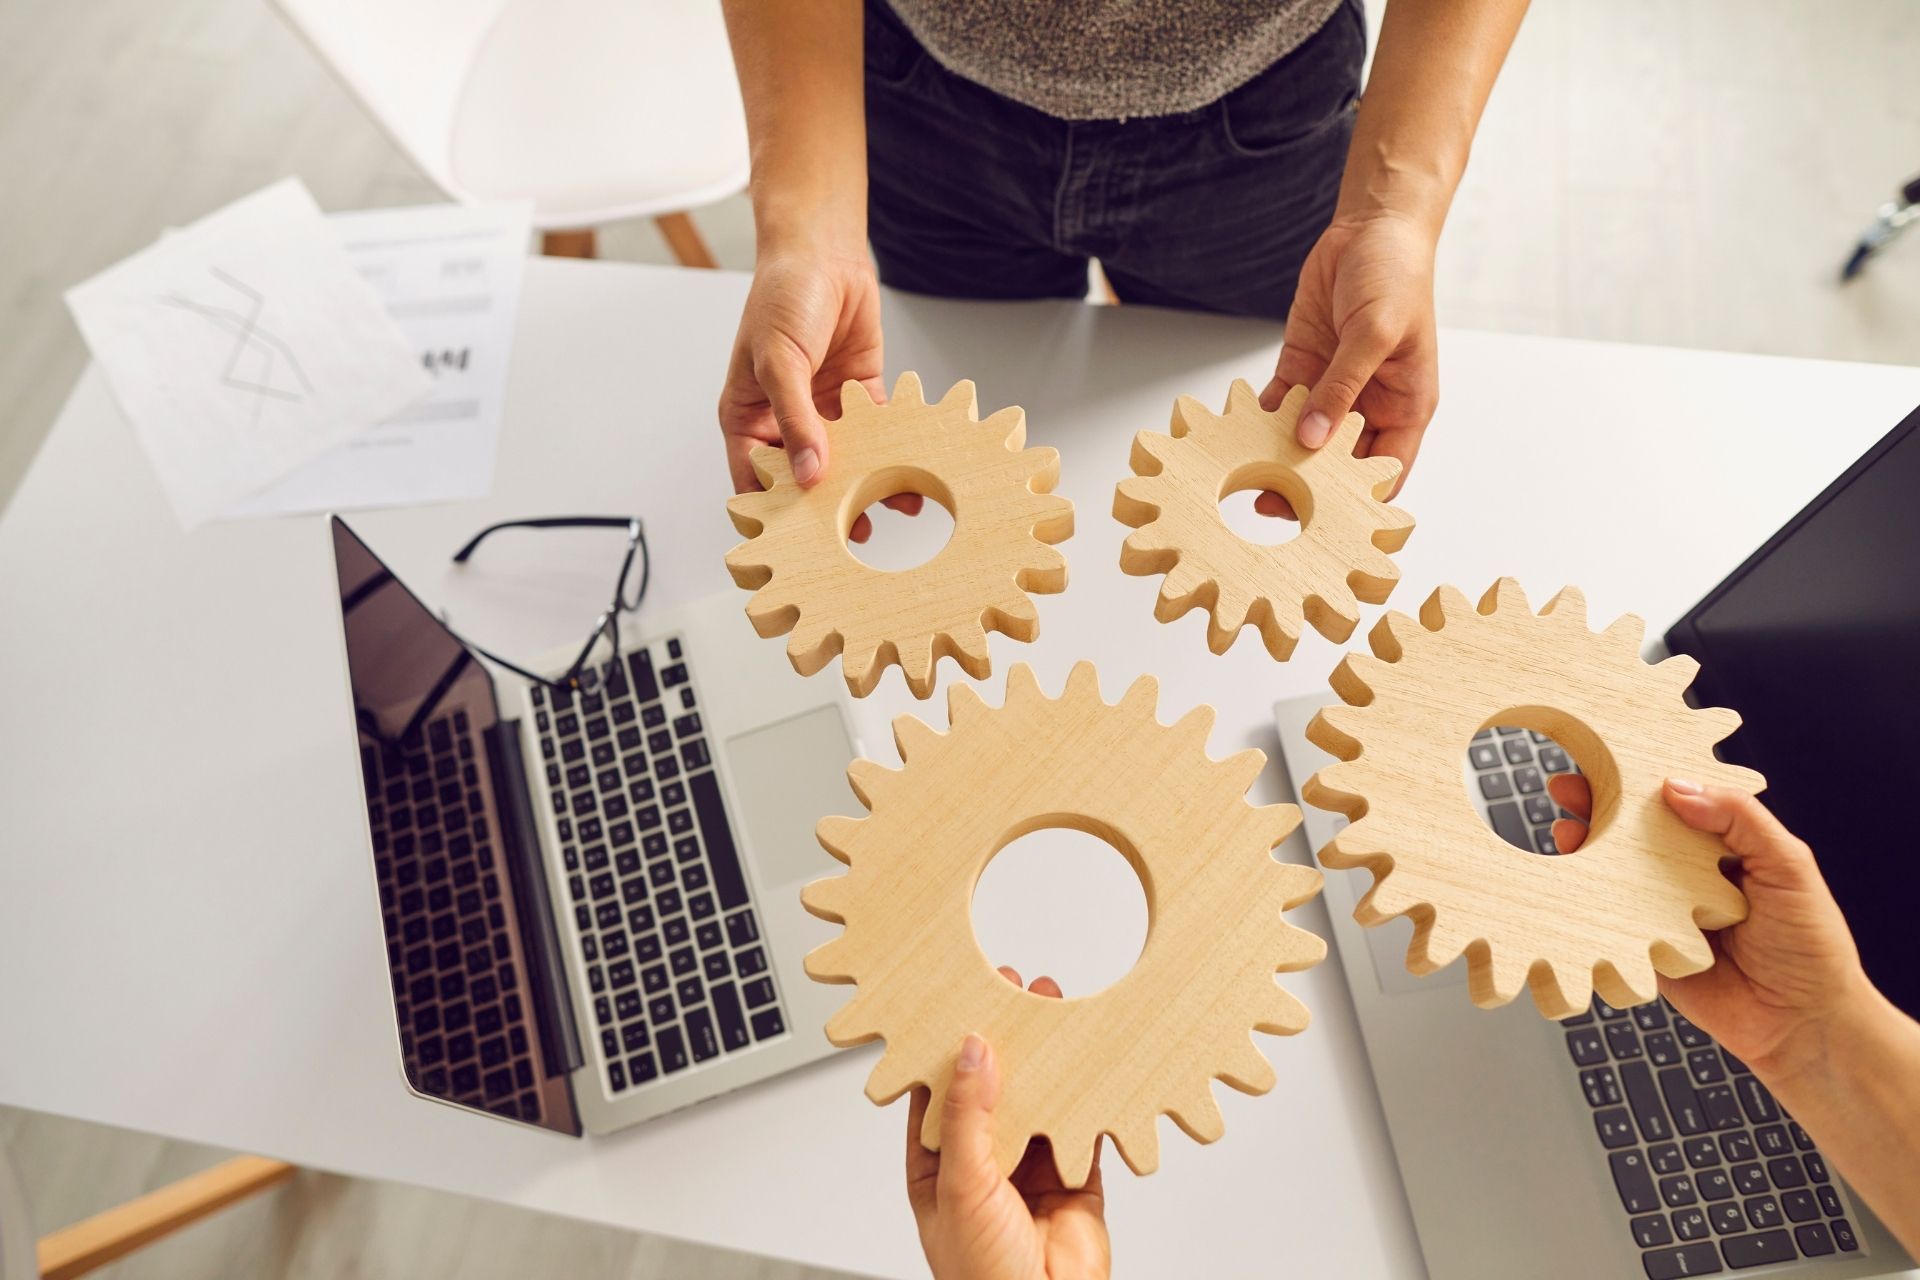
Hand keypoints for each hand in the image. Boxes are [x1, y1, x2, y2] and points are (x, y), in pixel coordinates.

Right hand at [717, 246, 919, 542]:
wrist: (824, 252)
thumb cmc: (782, 296)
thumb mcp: (779, 362)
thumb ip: (795, 420)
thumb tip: (808, 473)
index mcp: (747, 417)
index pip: (754, 479)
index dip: (773, 511)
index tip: (798, 542)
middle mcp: (784, 420)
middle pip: (804, 477)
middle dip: (829, 506)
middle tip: (852, 537)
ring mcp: (823, 410)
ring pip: (847, 460)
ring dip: (868, 483)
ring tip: (893, 509)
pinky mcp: (859, 396)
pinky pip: (878, 433)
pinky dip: (895, 451)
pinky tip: (915, 470)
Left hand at [906, 967, 1110, 1279]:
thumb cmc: (980, 1277)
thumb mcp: (960, 1184)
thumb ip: (968, 1116)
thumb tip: (972, 1052)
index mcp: (938, 1166)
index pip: (940, 1093)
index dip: (951, 1049)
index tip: (960, 1000)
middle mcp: (984, 1162)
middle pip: (994, 1089)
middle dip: (1005, 1043)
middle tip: (1016, 994)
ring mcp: (1030, 1168)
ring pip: (1039, 1099)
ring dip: (1048, 1060)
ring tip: (1053, 1012)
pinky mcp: (1075, 1176)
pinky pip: (1082, 1124)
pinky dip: (1089, 1094)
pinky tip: (1087, 1060)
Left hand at [1255, 212, 1438, 519]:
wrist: (1370, 228)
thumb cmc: (1397, 275)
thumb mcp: (1375, 334)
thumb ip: (1343, 387)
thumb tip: (1314, 439)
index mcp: (1405, 405)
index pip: (1386, 471)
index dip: (1360, 499)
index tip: (1326, 520)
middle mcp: (1369, 405)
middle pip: (1339, 464)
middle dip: (1309, 486)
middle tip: (1272, 506)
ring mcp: (1333, 388)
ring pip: (1303, 439)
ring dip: (1278, 458)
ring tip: (1246, 480)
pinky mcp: (1303, 368)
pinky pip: (1279, 405)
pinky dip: (1258, 421)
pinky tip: (1236, 436)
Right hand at [1549, 777, 1872, 1077]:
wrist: (1803, 1023)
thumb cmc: (1810, 944)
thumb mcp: (1788, 865)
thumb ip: (1739, 818)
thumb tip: (1677, 786)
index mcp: (1722, 849)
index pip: (1676, 804)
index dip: (1642, 782)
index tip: (1609, 760)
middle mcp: (1687, 877)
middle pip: (1635, 834)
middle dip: (1599, 808)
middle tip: (1568, 788)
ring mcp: (1662, 913)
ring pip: (1614, 874)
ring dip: (1585, 851)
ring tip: (1565, 831)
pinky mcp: (1644, 949)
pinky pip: (1609, 924)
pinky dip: (1585, 905)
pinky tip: (1570, 885)